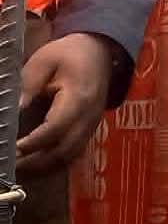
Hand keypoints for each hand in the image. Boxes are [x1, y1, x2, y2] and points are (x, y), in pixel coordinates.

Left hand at [18, 32, 115, 175]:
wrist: (98, 52)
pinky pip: (73, 154)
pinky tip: (35, 165)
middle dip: (37, 162)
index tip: (13, 149)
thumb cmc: (68, 54)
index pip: (57, 127)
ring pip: (70, 157)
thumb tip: (12, 111)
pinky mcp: (88, 130)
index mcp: (79, 99)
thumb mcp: (43, 63)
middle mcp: (89, 118)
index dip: (35, 142)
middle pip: (66, 150)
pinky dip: (54, 163)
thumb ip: (28, 87)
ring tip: (20, 171)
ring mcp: (91, 127)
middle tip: (11, 167)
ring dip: (45, 168)